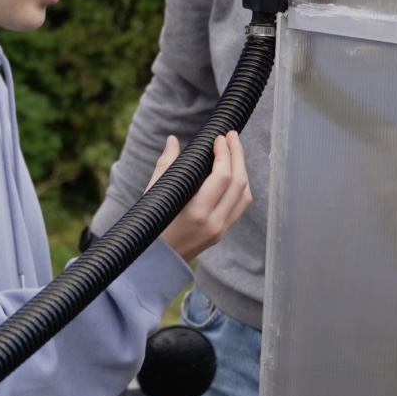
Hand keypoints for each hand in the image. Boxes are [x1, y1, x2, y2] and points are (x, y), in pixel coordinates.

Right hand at [150, 131, 251, 260]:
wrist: (155, 260)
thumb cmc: (151, 224)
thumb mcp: (154, 193)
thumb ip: (166, 164)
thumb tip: (173, 140)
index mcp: (196, 212)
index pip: (223, 176)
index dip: (224, 153)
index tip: (218, 138)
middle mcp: (213, 222)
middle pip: (239, 182)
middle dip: (238, 155)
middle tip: (231, 136)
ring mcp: (221, 229)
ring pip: (245, 194)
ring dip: (242, 169)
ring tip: (233, 151)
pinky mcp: (223, 232)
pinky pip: (240, 205)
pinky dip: (241, 186)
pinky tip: (233, 172)